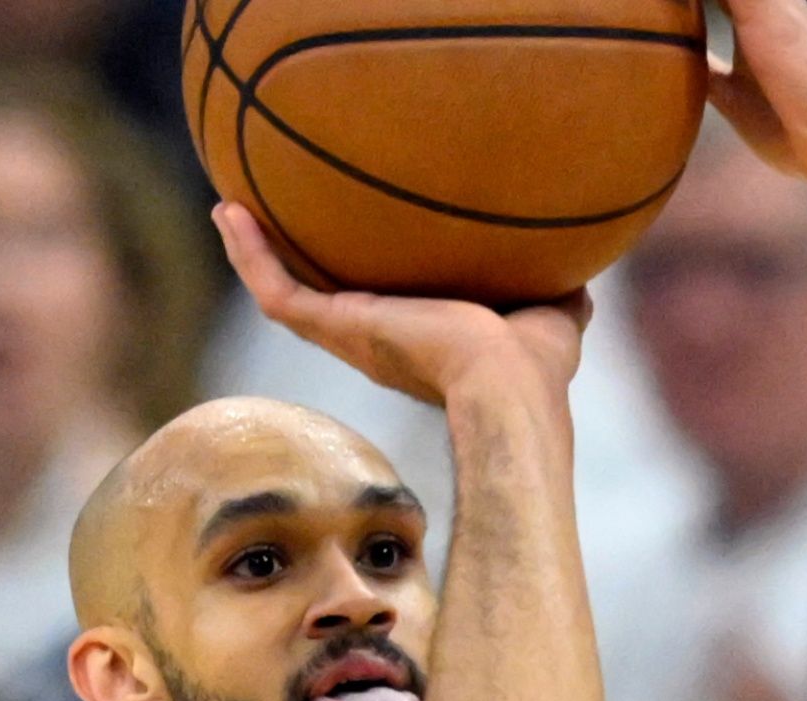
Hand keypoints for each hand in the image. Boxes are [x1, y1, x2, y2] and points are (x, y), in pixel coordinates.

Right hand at [213, 203, 591, 405]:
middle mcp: (375, 342)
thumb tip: (580, 265)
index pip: (378, 312)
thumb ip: (555, 289)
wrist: (509, 384)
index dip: (358, 283)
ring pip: (284, 296)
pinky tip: (227, 211)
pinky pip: (276, 291)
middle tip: (264, 224)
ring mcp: (351, 337)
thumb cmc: (535, 366)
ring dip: (252, 254)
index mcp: (418, 341)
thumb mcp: (551, 313)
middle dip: (292, 266)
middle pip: (320, 304)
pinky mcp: (338, 327)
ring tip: (226, 210)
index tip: (345, 247)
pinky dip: (248, 255)